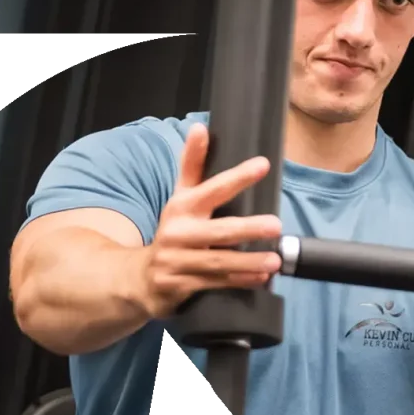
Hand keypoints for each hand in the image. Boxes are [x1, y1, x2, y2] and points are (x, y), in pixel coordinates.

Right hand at [141, 123, 282, 318]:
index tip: (263, 165)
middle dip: (247, 228)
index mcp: (181, 207)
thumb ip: (192, 165)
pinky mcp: (178, 286)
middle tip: (276, 225)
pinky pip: (214, 283)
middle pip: (218, 230)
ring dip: (248, 262)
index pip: (212, 188)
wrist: (137, 279)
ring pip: (218, 261)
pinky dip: (239, 281)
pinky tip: (260, 278)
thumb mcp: (179, 198)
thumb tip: (200, 127)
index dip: (237, 176)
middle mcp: (177, 233)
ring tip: (274, 260)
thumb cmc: (172, 233)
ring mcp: (176, 262)